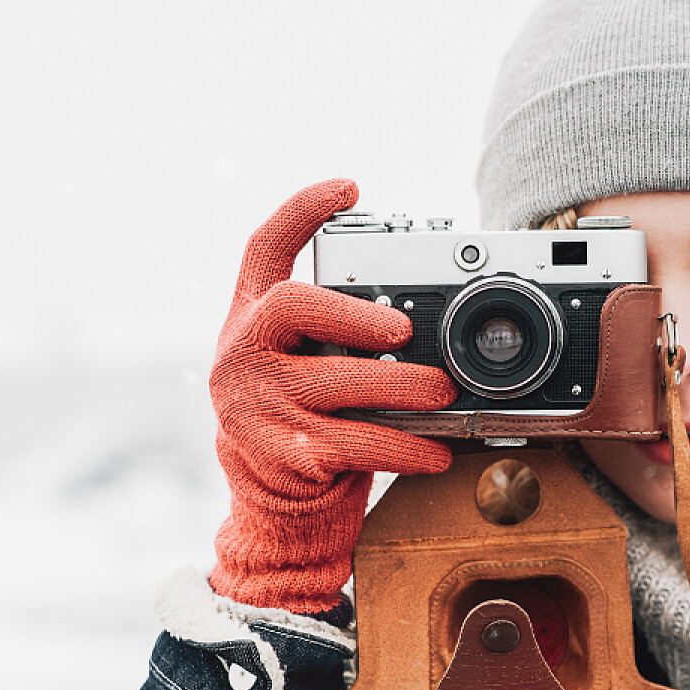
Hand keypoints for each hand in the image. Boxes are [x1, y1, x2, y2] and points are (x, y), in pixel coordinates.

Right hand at [209, 179, 456, 611]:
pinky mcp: (287, 454)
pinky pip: (357, 443)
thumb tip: (423, 312)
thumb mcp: (299, 362)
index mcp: (249, 320)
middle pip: (293, 306)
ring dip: (401, 386)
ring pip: (336, 381)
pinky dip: (406, 447)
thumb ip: (335, 330)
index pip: (263, 250)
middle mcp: (244, 354)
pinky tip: (436, 450)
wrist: (271, 503)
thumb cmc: (301, 416)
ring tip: (444, 391)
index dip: (302, 212)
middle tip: (406, 329)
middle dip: (355, 311)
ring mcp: (259, 405)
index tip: (348, 187)